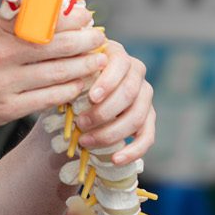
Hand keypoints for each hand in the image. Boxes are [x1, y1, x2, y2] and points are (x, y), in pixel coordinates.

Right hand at [0, 6, 105, 140]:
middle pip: (59, 45)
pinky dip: (68, 91)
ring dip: (84, 66)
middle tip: (100, 37)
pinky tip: (78, 85)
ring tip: (98, 61)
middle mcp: (2, 55)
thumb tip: (35, 7)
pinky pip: (48, 99)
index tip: (86, 15)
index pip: (44, 18)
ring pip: (59, 73)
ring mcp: (6, 84)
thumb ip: (1, 19)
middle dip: (87, 41)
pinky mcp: (6, 109)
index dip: (72, 17)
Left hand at [66, 37, 154, 164]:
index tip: (92, 98)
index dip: (108, 82)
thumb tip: (69, 79)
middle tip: (80, 124)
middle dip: (104, 112)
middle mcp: (136, 72)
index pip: (121, 64)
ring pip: (137, 116)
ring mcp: (145, 96)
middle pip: (129, 93)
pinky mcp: (148, 118)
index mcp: (116, 54)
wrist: (70, 103)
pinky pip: (147, 137)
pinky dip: (133, 151)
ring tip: (85, 141)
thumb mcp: (66, 74)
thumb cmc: (68, 83)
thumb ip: (70, 73)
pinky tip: (116, 159)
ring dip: (111, 132)